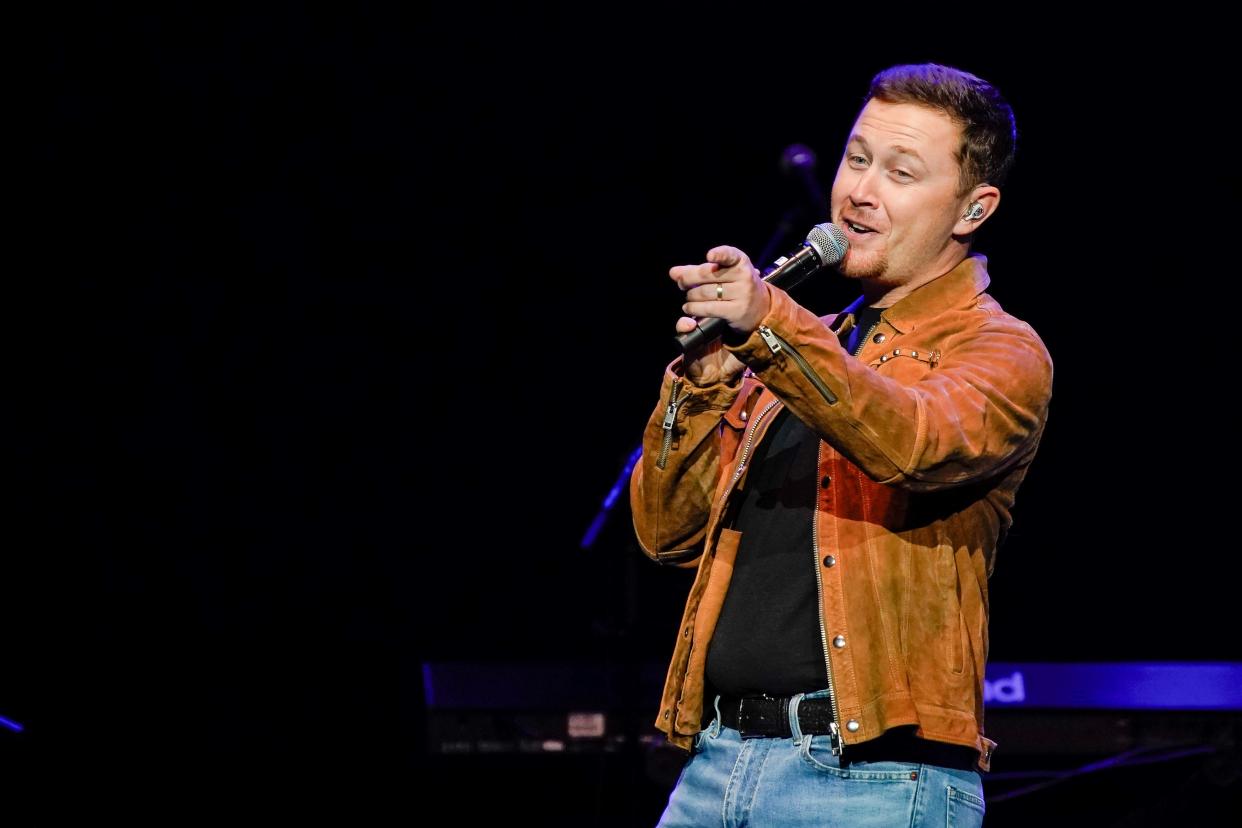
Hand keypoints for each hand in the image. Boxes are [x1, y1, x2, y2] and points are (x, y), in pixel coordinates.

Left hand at [669, 246, 769, 385]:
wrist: (761, 308)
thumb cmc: (736, 286)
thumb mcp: (723, 273)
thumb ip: (698, 270)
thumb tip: (674, 272)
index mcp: (740, 262)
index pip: (730, 254)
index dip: (720, 254)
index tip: (710, 256)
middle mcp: (743, 276)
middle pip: (706, 274)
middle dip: (687, 279)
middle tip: (682, 283)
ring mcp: (742, 294)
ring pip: (704, 293)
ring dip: (690, 296)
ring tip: (689, 298)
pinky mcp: (736, 311)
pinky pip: (708, 308)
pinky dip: (694, 308)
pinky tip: (689, 308)